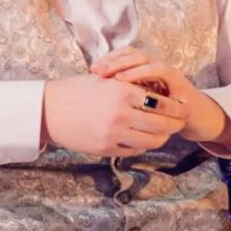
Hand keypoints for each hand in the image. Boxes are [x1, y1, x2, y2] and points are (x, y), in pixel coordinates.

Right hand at [41, 74, 187, 156]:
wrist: (49, 111)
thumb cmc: (76, 90)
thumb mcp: (104, 80)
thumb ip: (130, 86)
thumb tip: (158, 95)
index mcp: (121, 91)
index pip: (161, 102)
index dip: (175, 106)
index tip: (181, 106)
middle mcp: (120, 114)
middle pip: (162, 124)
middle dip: (175, 123)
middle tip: (180, 121)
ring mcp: (113, 134)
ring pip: (152, 140)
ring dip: (162, 137)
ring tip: (164, 131)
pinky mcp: (106, 149)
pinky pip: (135, 149)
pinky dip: (143, 144)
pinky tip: (143, 137)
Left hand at [90, 46, 230, 149]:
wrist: (197, 119)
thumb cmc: (164, 114)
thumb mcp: (139, 105)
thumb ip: (122, 97)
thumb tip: (95, 95)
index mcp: (145, 69)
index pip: (123, 54)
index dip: (108, 59)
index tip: (91, 70)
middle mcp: (156, 65)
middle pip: (132, 53)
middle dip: (113, 60)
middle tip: (96, 71)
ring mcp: (168, 72)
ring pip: (145, 58)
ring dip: (128, 65)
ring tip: (112, 76)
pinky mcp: (179, 80)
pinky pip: (161, 71)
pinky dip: (144, 74)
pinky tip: (130, 85)